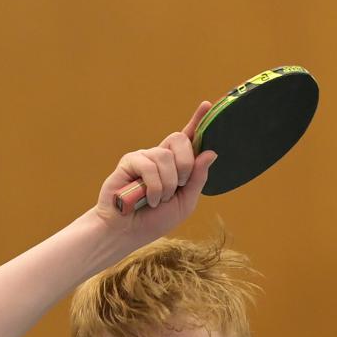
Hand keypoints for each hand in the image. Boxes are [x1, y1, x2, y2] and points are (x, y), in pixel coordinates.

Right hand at [96, 101, 217, 241]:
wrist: (127, 232)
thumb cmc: (154, 220)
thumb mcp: (185, 203)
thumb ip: (198, 179)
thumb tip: (210, 152)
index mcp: (175, 166)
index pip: (188, 139)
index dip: (197, 121)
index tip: (207, 105)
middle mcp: (159, 157)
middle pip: (180, 140)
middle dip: (186, 164)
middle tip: (180, 185)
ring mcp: (144, 157)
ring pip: (166, 156)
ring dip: (168, 184)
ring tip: (158, 200)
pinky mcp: (129, 161)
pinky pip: (149, 165)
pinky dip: (154, 187)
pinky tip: (148, 199)